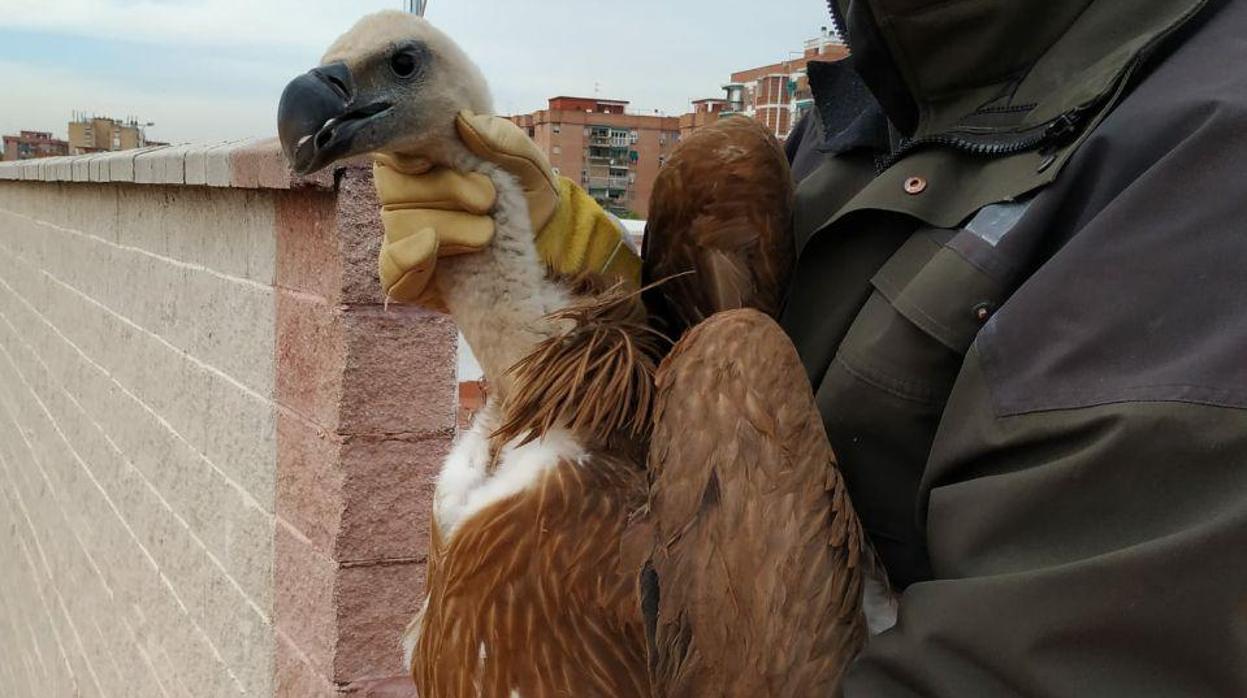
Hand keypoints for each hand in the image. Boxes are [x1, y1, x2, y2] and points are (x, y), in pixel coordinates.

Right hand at [376, 110, 639, 306]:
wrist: (545, 245)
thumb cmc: (529, 194)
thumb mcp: (528, 163)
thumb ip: (501, 140)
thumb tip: (462, 120)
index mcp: (425, 161)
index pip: (388, 152)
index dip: (398, 155)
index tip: (428, 160)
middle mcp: (406, 198)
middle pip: (394, 189)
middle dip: (444, 190)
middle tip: (488, 198)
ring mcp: (405, 238)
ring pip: (399, 227)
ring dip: (448, 227)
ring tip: (488, 232)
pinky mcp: (410, 277)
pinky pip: (391, 272)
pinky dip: (407, 261)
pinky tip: (430, 248)